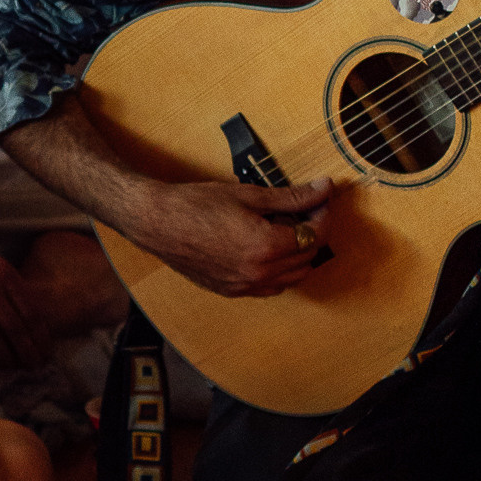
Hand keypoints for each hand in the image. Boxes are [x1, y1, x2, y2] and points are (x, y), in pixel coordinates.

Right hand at [0, 210, 54, 366]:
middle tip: (33, 368)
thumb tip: (28, 314)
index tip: (45, 352)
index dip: (41, 336)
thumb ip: (7, 283)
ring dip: (2, 357)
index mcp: (3, 271)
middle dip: (26, 352)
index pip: (30, 310)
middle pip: (13, 326)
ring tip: (10, 370)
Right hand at [127, 175, 337, 299]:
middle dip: (313, 233)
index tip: (321, 199)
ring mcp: (245, 286)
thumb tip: (323, 188)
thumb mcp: (249, 195)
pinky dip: (279, 271)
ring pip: (293, 277)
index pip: (314, 235)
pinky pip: (270, 288)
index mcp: (266, 247)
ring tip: (285, 229)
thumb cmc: (196, 205)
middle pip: (307, 257)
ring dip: (298, 255)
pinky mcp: (232, 291)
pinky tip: (267, 249)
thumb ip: (291, 197)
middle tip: (305, 210)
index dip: (323, 215)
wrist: (157, 223)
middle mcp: (259, 273)